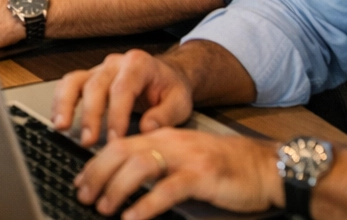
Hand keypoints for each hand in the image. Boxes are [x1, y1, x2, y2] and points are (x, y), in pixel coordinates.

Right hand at [51, 49, 194, 147]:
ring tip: (62, 126)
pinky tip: (58, 118)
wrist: (167, 75)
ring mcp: (99, 69)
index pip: (122, 89)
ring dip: (66, 104)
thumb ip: (165, 115)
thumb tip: (147, 129)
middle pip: (95, 85)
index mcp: (138, 64)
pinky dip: (60, 100)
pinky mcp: (89, 77)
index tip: (116, 139)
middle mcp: (115, 63)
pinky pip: (69, 84)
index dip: (117, 115)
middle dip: (90, 115)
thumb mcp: (179, 103)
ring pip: (75, 80)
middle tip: (88, 140)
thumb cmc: (171, 88)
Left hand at [75, 129, 281, 219]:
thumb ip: (159, 164)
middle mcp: (171, 142)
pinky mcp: (202, 176)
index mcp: (164, 136)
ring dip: (116, 188)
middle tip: (83, 195)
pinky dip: (146, 204)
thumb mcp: (186, 158)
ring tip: (104, 207)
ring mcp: (186, 157)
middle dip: (97, 174)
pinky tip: (133, 218)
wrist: (266, 166)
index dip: (96, 162)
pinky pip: (167, 189)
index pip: (119, 144)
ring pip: (140, 167)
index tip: (80, 181)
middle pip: (122, 152)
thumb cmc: (226, 167)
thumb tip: (126, 182)